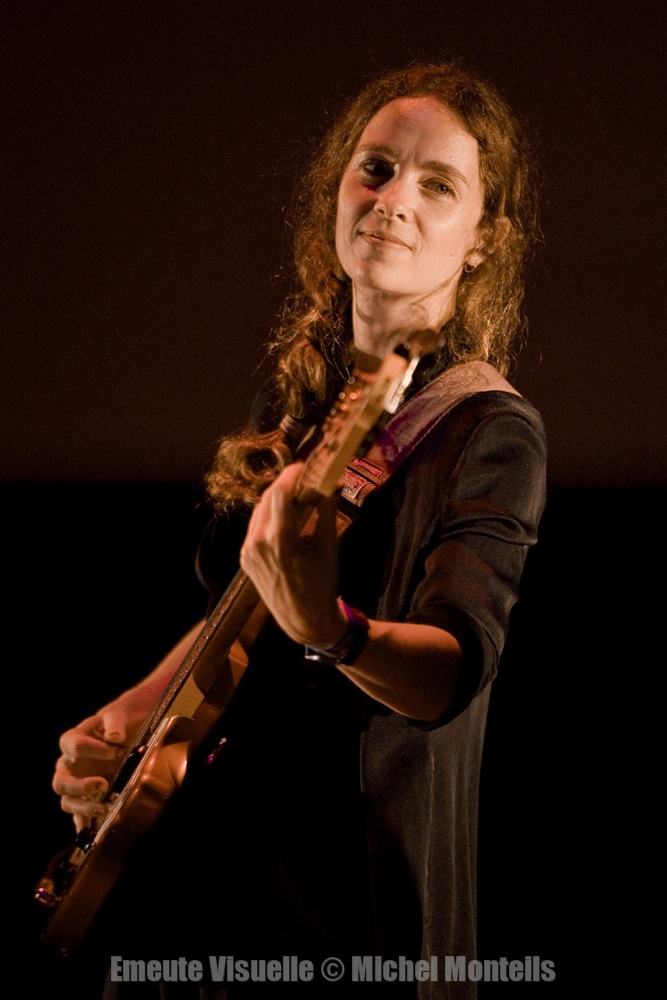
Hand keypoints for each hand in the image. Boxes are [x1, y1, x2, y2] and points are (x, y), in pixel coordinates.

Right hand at [52, 703, 134, 831]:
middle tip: (103, 785)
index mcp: (72, 740)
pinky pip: (79, 815)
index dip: (92, 748)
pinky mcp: (87, 797)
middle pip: (61, 781)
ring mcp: (76, 783)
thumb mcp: (117, 717)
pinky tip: (93, 830)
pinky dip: (84, 824)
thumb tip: (115, 738)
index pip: (73, 745)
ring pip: (67, 801)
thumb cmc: (117, 724)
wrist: (125, 733)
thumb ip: (115, 725)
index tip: (115, 749)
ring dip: (83, 807)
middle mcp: (69, 765)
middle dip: (80, 786)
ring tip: (104, 808)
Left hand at [239, 463, 346, 647]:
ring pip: (260, 511)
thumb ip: (326, 510)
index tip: (307, 466)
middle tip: (305, 476)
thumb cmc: (322, 583)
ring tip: (298, 495)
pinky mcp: (245, 558)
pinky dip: (270, 517)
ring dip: (278, 499)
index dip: (293, 474)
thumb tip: (332, 482)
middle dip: (287, 484)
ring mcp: (248, 551)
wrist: (304, 619)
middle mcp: (258, 542)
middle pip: (269, 498)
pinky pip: (256, 528)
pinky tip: (286, 516)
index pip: (280, 492)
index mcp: (280, 539)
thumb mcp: (328, 545)